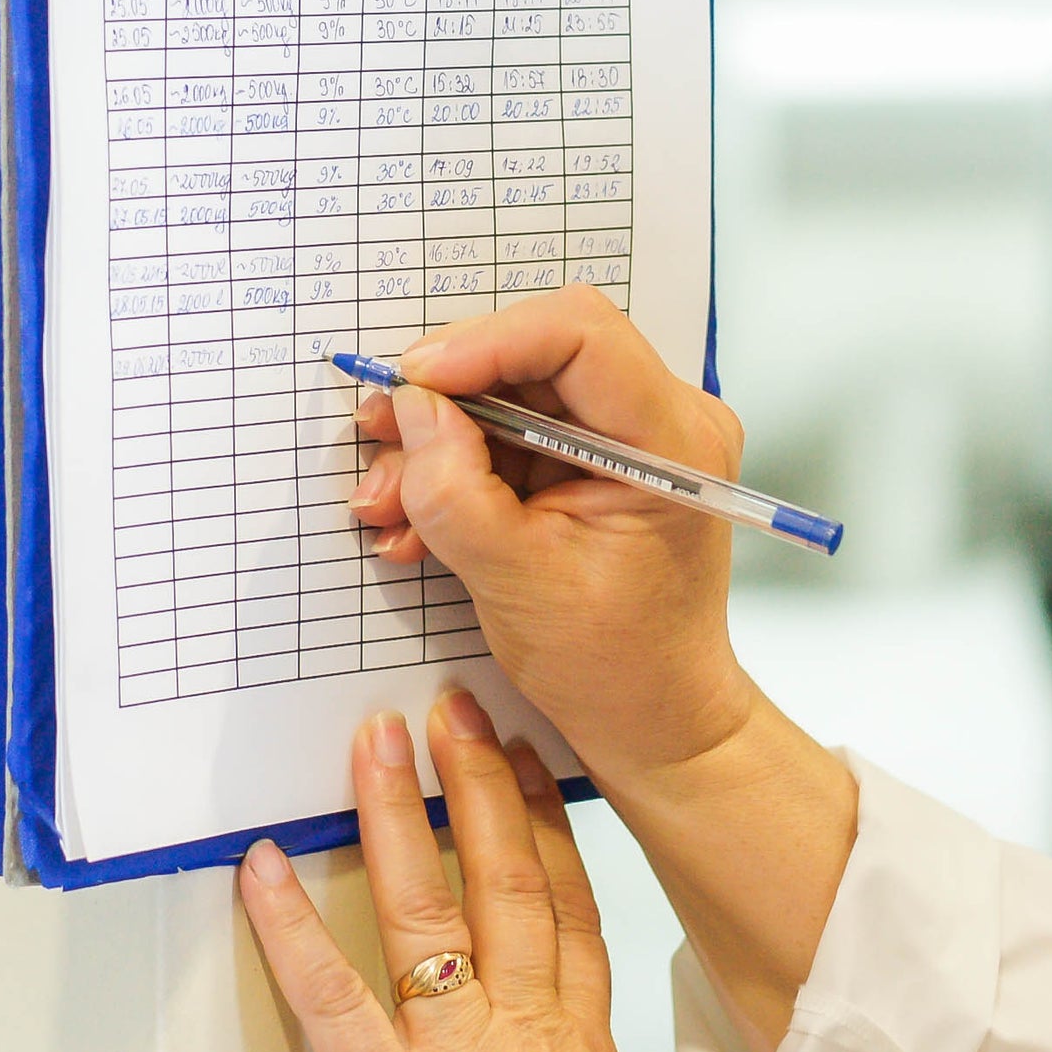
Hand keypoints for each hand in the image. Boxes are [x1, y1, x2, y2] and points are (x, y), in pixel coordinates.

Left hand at [237, 690, 705, 1051]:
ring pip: (431, 909)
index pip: (568, 909)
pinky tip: (262, 871)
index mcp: (578, 1049)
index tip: (536, 766)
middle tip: (456, 709)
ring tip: (379, 741)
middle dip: (479, 784)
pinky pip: (330, 996)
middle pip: (507, 879)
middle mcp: (521, 1028)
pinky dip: (290, 929)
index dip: (550, 827)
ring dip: (399, 815)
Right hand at [349, 287, 755, 781]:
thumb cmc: (615, 666)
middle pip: (538, 354)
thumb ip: (456, 489)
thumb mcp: (515, 581)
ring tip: (388, 500)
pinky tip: (417, 517)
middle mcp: (664, 421)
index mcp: (671, 443)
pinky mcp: (597, 458)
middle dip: (448, 396)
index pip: (579, 335)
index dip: (486, 342)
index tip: (416, 381)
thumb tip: (413, 408)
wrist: (653, 716)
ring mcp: (631, 436)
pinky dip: (460, 466)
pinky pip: (516, 431)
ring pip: (515, 391)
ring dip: (440, 440)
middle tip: (380, 434)